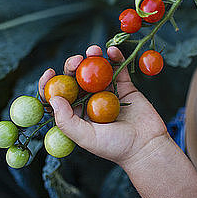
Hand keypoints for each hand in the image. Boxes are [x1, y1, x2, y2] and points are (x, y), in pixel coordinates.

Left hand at [38, 45, 167, 165]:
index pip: (58, 96)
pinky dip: (115, 57)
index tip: (50, 72)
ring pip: (96, 70)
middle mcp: (89, 101)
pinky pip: (118, 68)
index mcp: (76, 114)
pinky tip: (112, 51)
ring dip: (93, 57)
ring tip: (94, 50)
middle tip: (78, 60)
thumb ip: (67, 120)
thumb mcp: (86, 137)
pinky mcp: (125, 87)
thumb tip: (52, 98)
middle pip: (76, 78)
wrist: (147, 146)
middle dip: (74, 65)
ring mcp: (107, 92)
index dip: (50, 83)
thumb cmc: (116, 147)